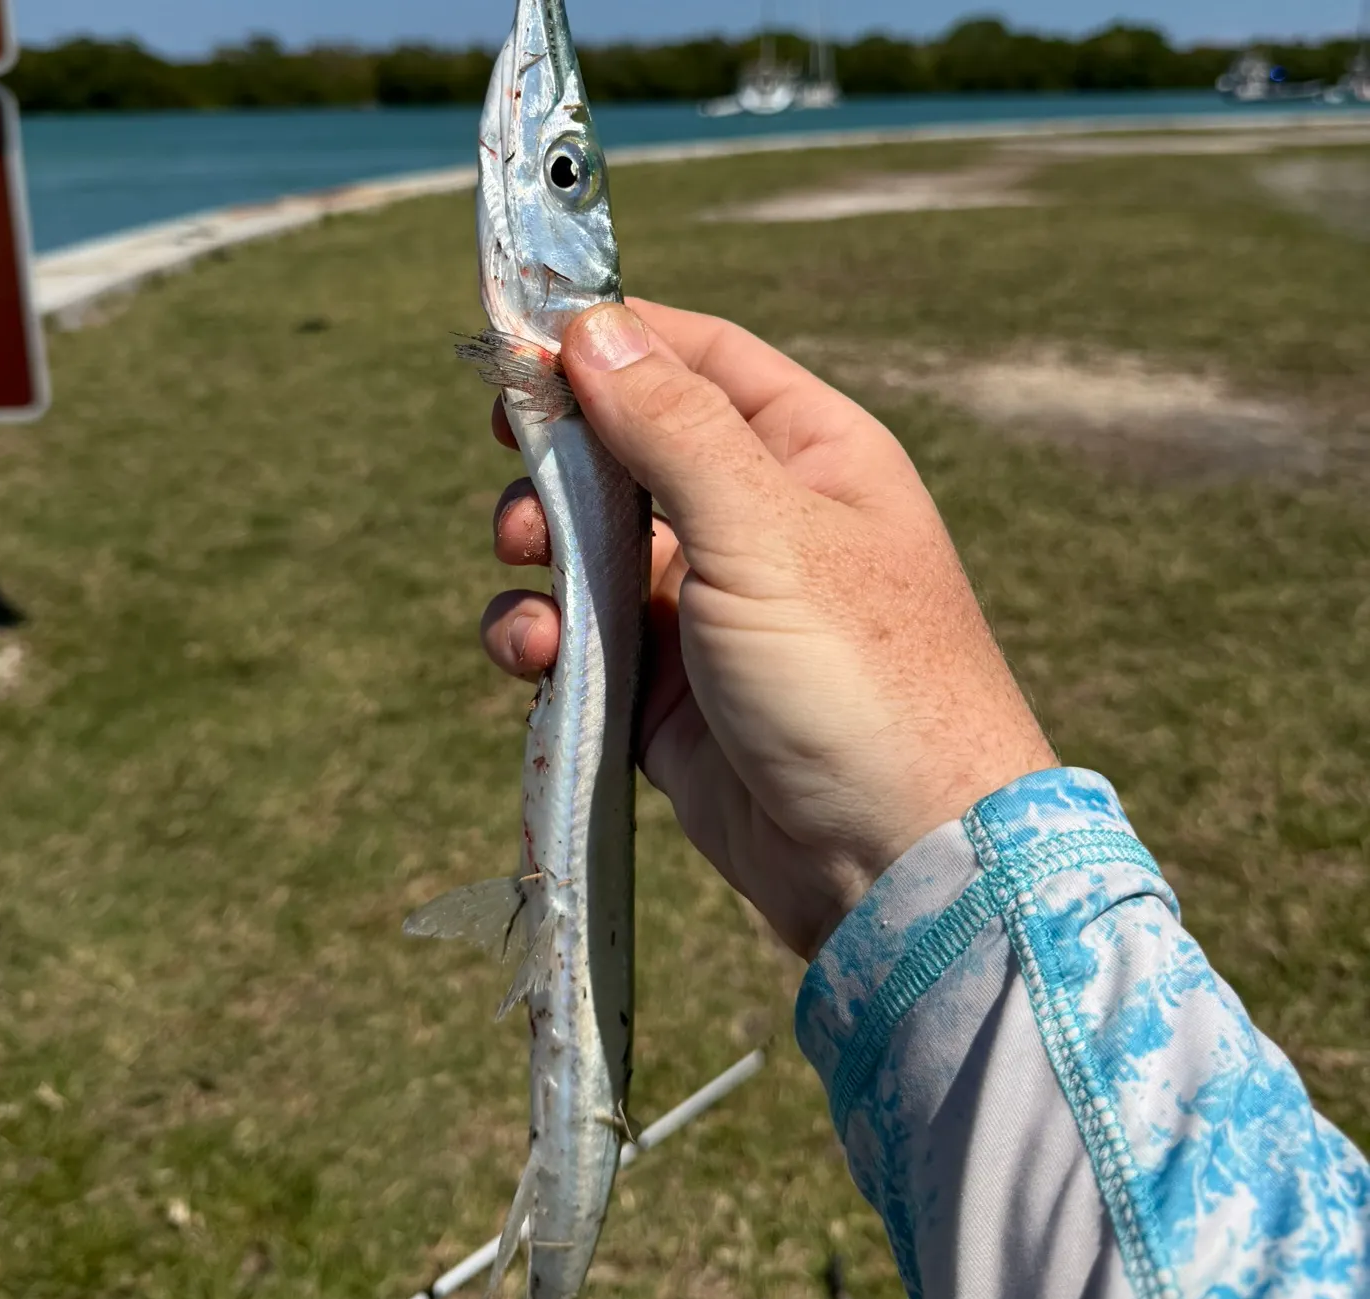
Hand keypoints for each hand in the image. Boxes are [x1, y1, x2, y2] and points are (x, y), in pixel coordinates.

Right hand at [482, 300, 1054, 960]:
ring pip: (589, 549)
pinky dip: (545, 637)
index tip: (520, 343)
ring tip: (526, 568)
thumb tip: (593, 326)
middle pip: (626, 452)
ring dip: (540, 551)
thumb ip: (673, 427)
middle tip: (517, 474)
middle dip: (559, 460)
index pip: (696, 359)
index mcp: (807, 455)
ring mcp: (705, 610)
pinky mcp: (663, 692)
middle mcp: (755, 523)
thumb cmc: (856, 676)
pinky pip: (582, 639)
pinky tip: (537, 655)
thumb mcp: (766, 531)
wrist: (893, 861)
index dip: (611, 341)